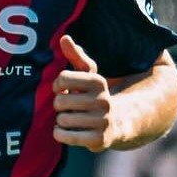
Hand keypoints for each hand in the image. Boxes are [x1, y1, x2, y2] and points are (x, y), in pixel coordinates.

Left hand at [53, 35, 120, 152]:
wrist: (119, 122)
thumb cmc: (96, 96)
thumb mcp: (89, 76)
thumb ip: (76, 57)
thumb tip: (63, 37)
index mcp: (98, 82)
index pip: (63, 78)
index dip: (58, 85)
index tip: (63, 89)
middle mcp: (103, 100)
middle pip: (60, 101)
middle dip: (60, 105)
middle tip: (69, 107)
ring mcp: (102, 120)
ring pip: (62, 120)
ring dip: (62, 121)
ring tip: (72, 119)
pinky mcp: (99, 139)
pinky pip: (66, 136)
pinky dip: (60, 134)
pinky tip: (66, 131)